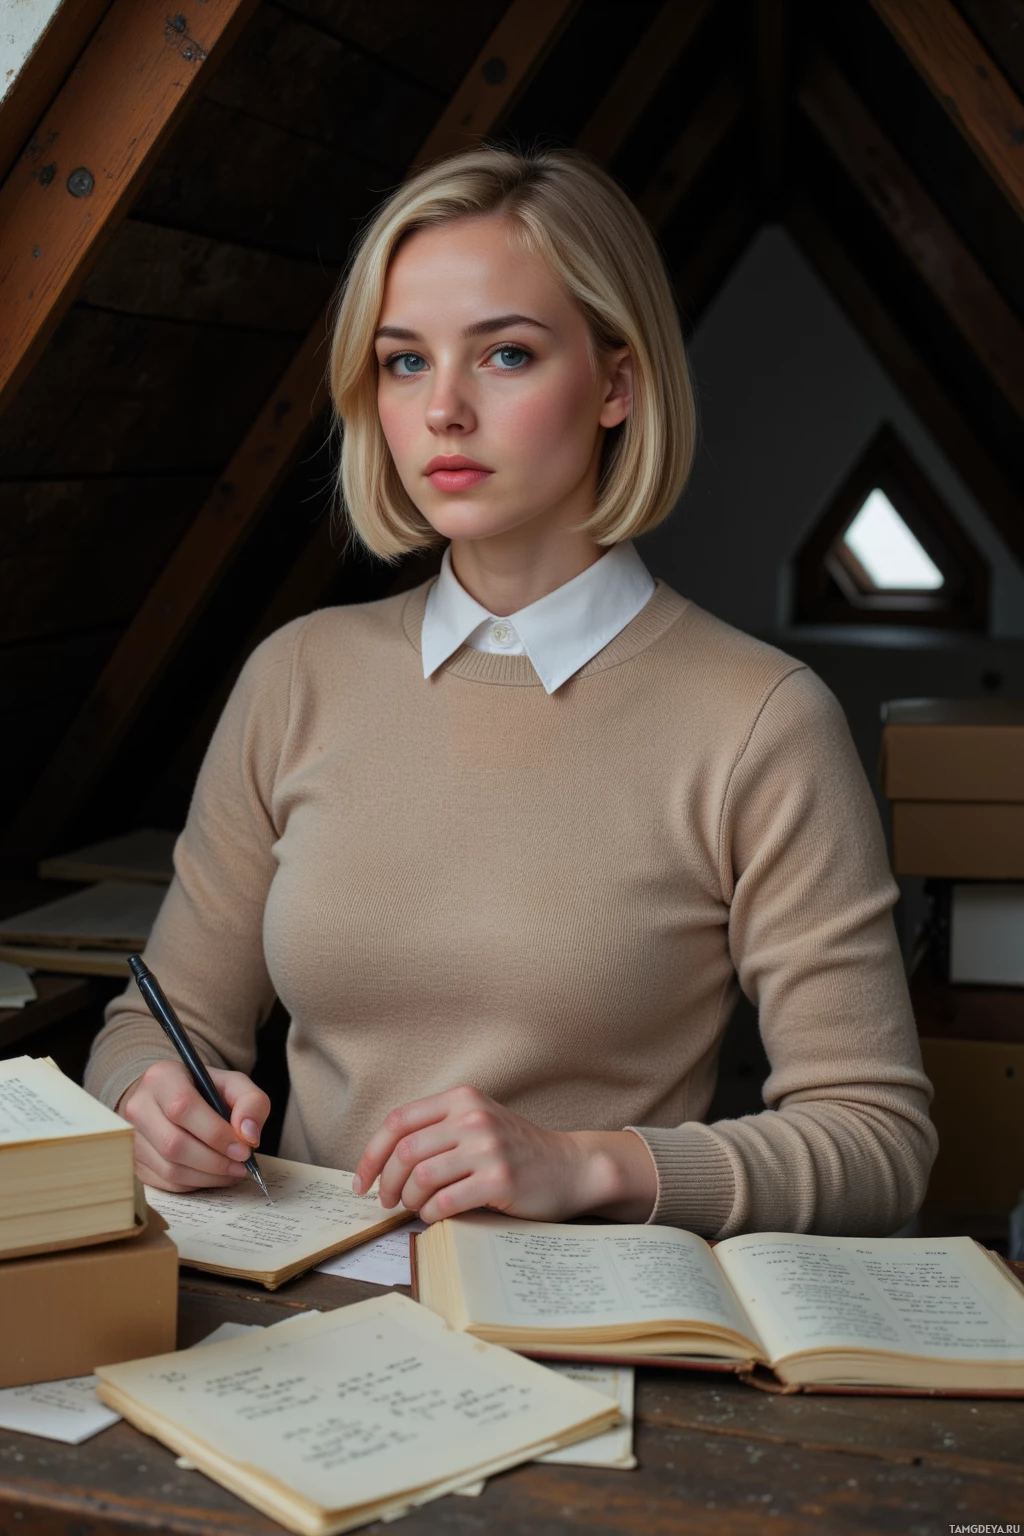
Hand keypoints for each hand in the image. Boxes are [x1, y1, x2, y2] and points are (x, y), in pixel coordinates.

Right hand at [118, 1060, 269, 1192]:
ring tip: (232, 1170)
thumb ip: (251, 1102)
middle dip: (215, 1161)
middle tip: (241, 1164)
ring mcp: (132, 1138)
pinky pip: (166, 1183)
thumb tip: (249, 1134)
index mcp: (162, 1078)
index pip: (183, 1108)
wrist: (171, 1098)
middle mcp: (138, 1107)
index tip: (243, 1148)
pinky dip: (195, 1184)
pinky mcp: (135, 1162)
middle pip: (174, 1144)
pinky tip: (213, 1174)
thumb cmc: (204, 1091)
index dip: (216, 1133)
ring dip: (208, 1176)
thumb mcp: (233, 1084)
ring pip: (170, 1169)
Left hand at [352, 1085, 657, 1223]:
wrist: (570, 1167)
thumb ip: (437, 1131)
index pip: (398, 1121)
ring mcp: (488, 1147)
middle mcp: (473, 1117)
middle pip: (404, 1150)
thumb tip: (383, 1163)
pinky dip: (431, 1214)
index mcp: (462, 1098)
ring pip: (421, 1176)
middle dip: (386, 1182)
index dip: (371, 1154)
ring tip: (414, 1208)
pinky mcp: (500, 1179)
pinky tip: (435, 1216)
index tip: (361, 1181)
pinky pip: (445, 1201)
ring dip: (409, 1200)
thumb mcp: (477, 1123)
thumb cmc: (516, 1151)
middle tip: (387, 1201)